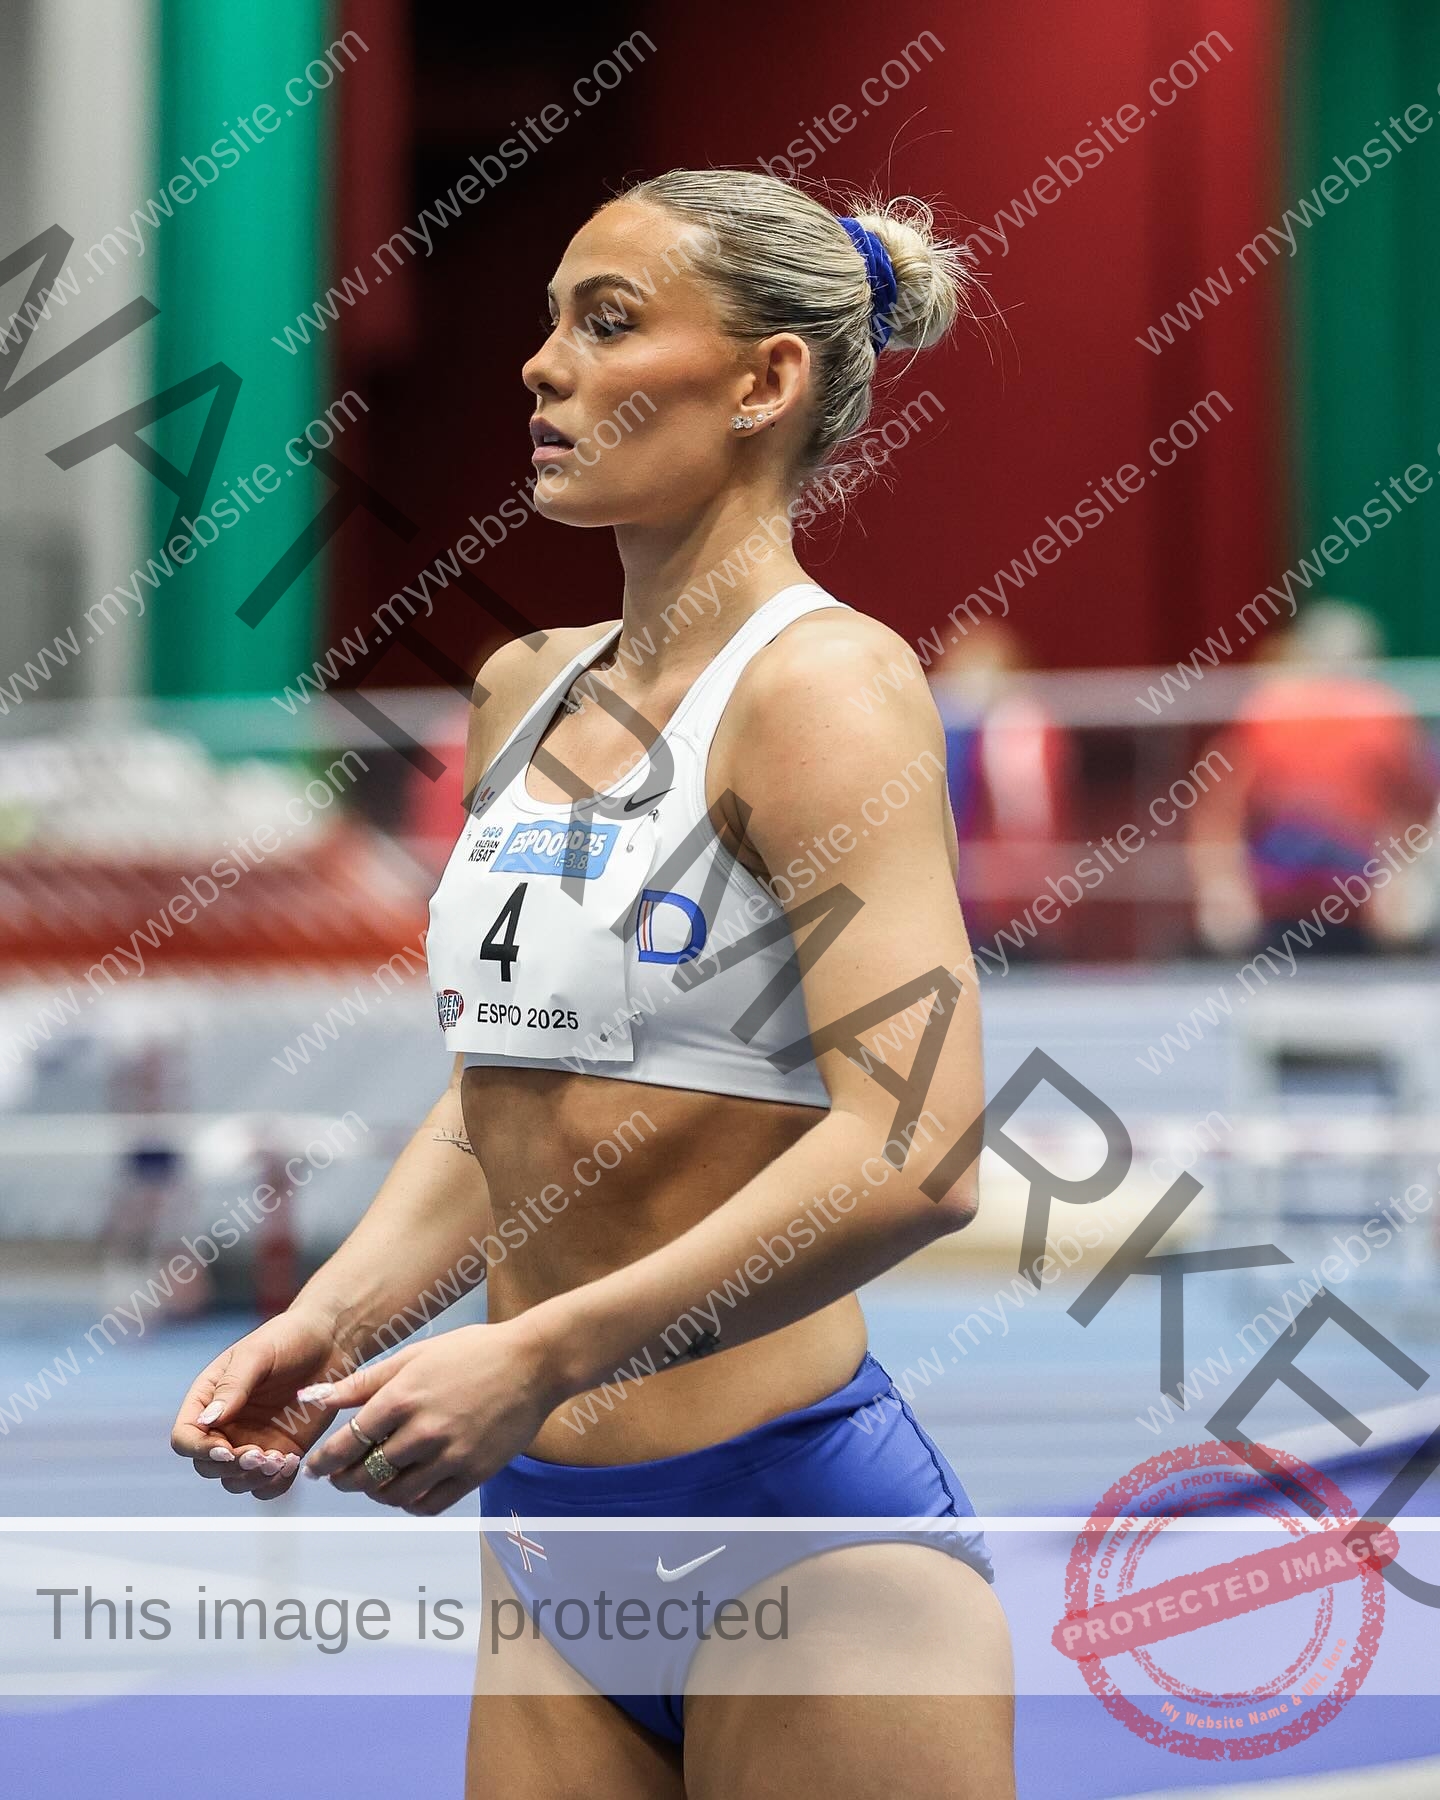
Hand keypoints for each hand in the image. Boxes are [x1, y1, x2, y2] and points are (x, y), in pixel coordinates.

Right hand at [170, 1309, 351, 1500]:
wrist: (330, 1340)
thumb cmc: (289, 1338)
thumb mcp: (258, 1354)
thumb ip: (233, 1386)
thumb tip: (207, 1420)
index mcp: (208, 1400)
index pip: (185, 1438)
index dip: (199, 1450)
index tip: (226, 1450)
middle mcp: (225, 1426)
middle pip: (207, 1466)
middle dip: (230, 1468)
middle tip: (260, 1455)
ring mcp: (252, 1442)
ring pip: (235, 1482)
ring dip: (252, 1479)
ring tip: (280, 1460)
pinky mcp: (281, 1452)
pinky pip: (268, 1485)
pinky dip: (276, 1484)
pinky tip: (293, 1462)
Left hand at [299, 1319, 561, 1514]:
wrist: (533, 1363)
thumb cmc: (472, 1352)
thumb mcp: (414, 1356)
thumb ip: (363, 1382)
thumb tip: (314, 1396)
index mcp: (403, 1397)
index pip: (347, 1442)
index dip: (325, 1461)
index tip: (316, 1468)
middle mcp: (424, 1430)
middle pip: (366, 1473)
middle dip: (345, 1480)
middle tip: (341, 1477)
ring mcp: (451, 1455)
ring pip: (395, 1494)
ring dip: (376, 1493)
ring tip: (375, 1482)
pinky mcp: (474, 1473)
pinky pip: (430, 1505)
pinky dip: (410, 1504)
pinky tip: (408, 1491)